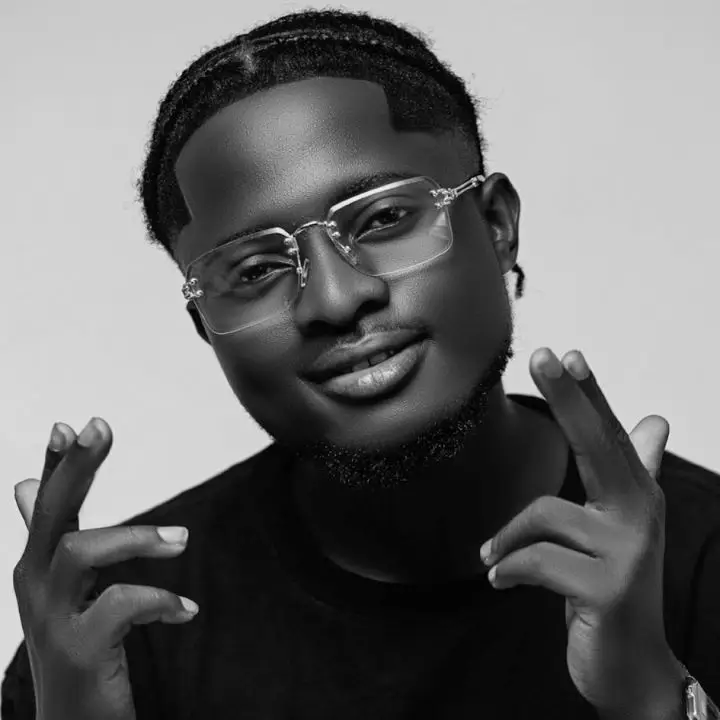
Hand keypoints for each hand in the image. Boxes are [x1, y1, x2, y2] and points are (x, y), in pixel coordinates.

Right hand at [12, 418, 198, 719]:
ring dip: (136, 537)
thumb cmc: (75, 646)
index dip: (54, 464)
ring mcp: (52, 621)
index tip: (68, 424)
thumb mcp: (61, 589)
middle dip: (76, 468)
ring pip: (79, 552)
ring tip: (181, 540)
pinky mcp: (80, 652)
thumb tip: (27, 487)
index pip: (45, 507)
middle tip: (99, 426)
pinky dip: (160, 602)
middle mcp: (35, 589)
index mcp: (38, 569)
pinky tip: (186, 611)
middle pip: (53, 515)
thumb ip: (54, 537)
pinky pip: (120, 606)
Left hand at [480, 349, 685, 718]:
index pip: (609, 436)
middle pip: (599, 446)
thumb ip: (634, 472)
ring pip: (546, 514)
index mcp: (636, 497)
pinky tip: (499, 579)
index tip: (567, 354)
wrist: (633, 669)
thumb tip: (655, 420)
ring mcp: (627, 553)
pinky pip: (537, 560)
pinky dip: (509, 568)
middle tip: (544, 356)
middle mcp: (639, 517)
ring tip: (492, 557)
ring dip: (507, 539)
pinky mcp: (607, 590)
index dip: (589, 394)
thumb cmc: (613, 589)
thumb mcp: (621, 529)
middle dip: (571, 398)